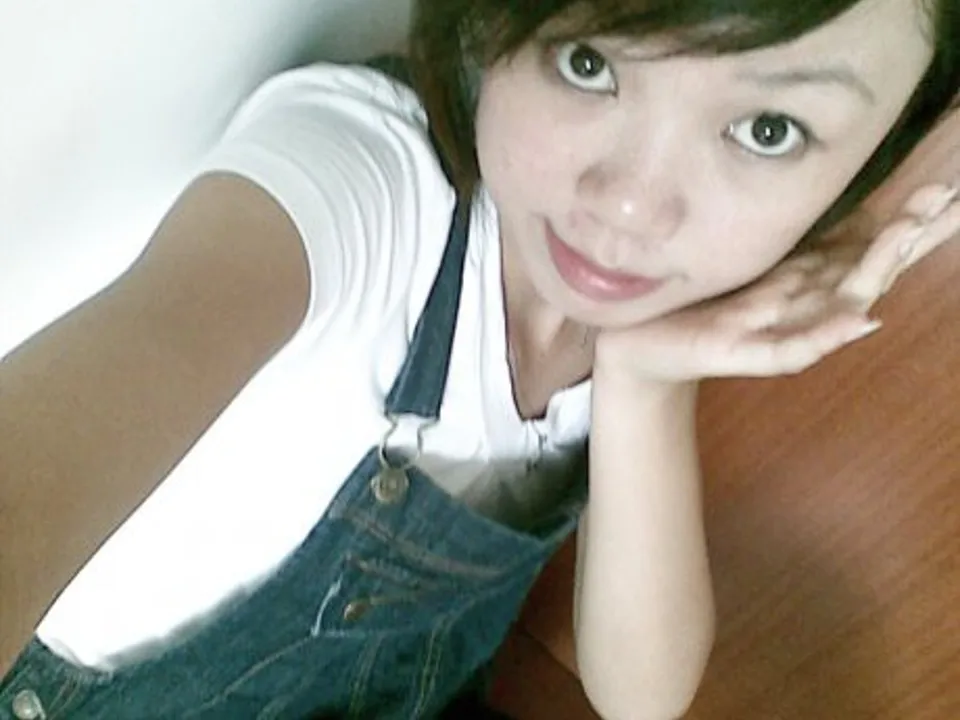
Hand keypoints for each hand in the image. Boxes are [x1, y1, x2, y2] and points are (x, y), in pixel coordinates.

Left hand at [594, 181, 959, 382]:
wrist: (640, 345)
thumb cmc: (697, 301)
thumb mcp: (749, 262)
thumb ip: (795, 245)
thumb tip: (847, 206)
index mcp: (801, 280)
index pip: (865, 248)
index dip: (908, 225)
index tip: (947, 192)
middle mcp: (798, 307)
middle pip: (865, 273)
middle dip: (905, 241)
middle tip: (945, 203)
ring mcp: (771, 332)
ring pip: (835, 306)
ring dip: (873, 274)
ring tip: (906, 239)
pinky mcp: (738, 353)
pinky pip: (788, 349)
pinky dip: (824, 336)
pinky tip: (859, 320)